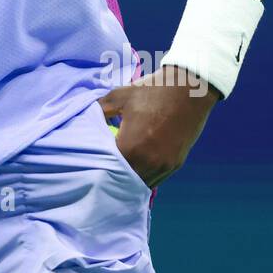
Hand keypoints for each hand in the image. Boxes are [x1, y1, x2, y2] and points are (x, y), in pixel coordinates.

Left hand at [97, 66, 221, 187]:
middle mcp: (147, 162)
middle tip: (103, 167)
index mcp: (130, 146)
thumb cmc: (152, 91)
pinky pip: (155, 179)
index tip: (92, 158)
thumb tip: (82, 119)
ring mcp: (163, 166)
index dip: (98, 163)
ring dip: (129, 178)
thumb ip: (98, 110)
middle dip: (112, 174)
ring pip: (139, 183)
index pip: (107, 167)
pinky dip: (144, 176)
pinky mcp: (175, 166)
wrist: (189, 89)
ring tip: (119, 169)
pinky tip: (136, 167)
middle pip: (122, 180)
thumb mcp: (119, 96)